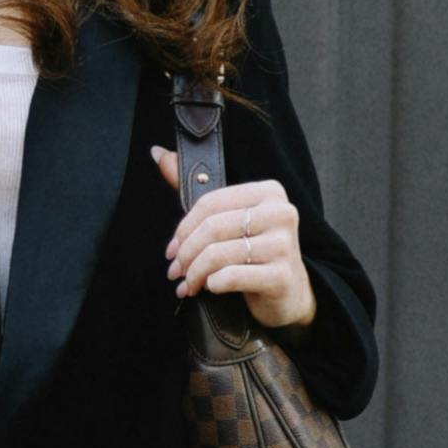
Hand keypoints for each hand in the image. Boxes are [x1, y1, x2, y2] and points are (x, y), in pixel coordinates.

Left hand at [150, 147, 316, 332]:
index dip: (183, 228)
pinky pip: (230, 276)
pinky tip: (210, 288)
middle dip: (186, 253)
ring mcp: (284, 244)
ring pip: (218, 254)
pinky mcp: (281, 275)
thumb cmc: (256, 255)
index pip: (211, 203)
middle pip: (213, 228)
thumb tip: (157, 153)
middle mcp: (281, 212)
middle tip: (175, 271)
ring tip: (188, 284)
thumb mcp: (231, 222)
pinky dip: (212, 284)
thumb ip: (198, 194)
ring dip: (194, 273)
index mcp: (269, 192)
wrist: (290, 294)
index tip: (171, 249)